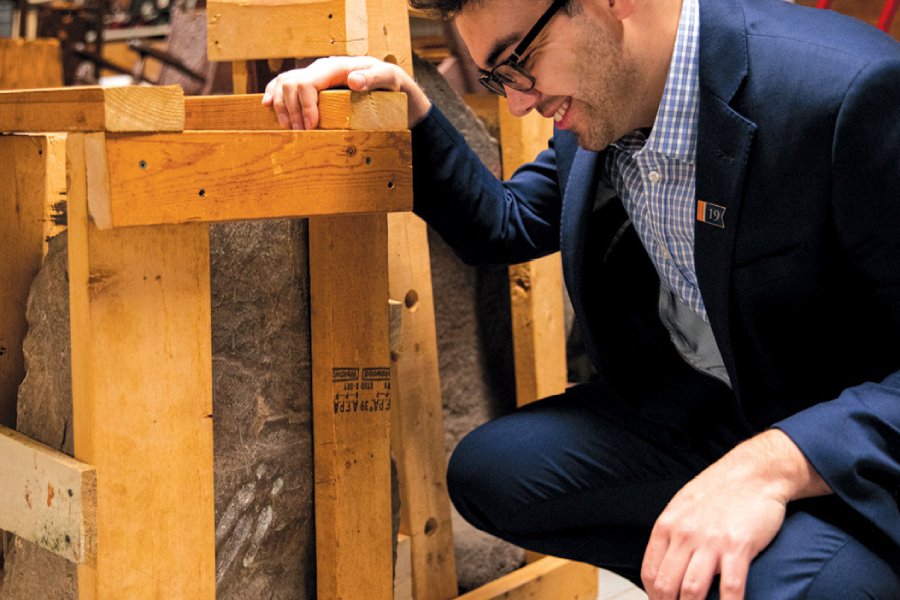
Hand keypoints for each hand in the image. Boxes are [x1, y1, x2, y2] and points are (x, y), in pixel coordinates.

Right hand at [261, 56, 431, 129]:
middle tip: (301, 132)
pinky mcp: (312, 84)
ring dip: (281, 106)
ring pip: (283, 84)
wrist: (392, 85)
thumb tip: (352, 81)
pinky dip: (273, 94)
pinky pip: (284, 84)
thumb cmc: (391, 83)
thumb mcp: (388, 79)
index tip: (311, 126)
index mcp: (336, 67)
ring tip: (289, 128)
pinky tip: (266, 105)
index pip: (307, 82)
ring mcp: (315, 75)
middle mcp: (321, 69)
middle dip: (291, 109)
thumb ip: (373, 78)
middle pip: (291, 84)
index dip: (305, 105)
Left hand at [641, 429, 830, 599]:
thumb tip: (665, 564)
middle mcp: (684, 534)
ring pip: (692, 591)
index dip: (654, 596)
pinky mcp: (737, 546)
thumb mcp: (683, 507)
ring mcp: (710, 541)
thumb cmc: (719, 491)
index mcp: (667, 526)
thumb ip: (672, 534)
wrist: (754, 473)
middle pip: (667, 586)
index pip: (650, 572)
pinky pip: (730, 588)